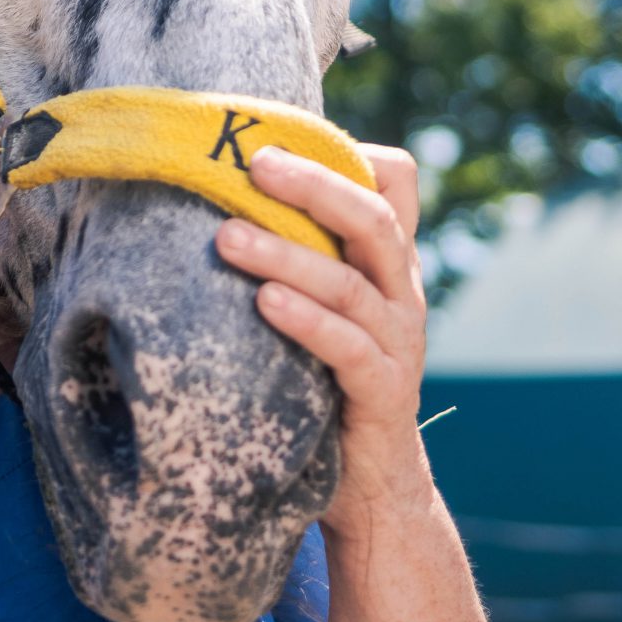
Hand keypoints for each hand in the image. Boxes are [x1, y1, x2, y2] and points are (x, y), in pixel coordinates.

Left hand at [212, 143, 436, 541]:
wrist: (373, 485)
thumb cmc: (327, 383)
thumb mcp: (324, 307)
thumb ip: (301, 256)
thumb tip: (220, 196)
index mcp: (388, 264)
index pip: (397, 184)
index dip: (352, 152)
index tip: (283, 137)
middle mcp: (401, 293)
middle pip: (373, 218)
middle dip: (314, 184)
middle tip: (254, 164)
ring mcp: (397, 343)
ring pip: (352, 282)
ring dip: (288, 254)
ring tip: (227, 239)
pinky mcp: (382, 393)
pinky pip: (348, 348)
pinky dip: (307, 321)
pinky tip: (265, 304)